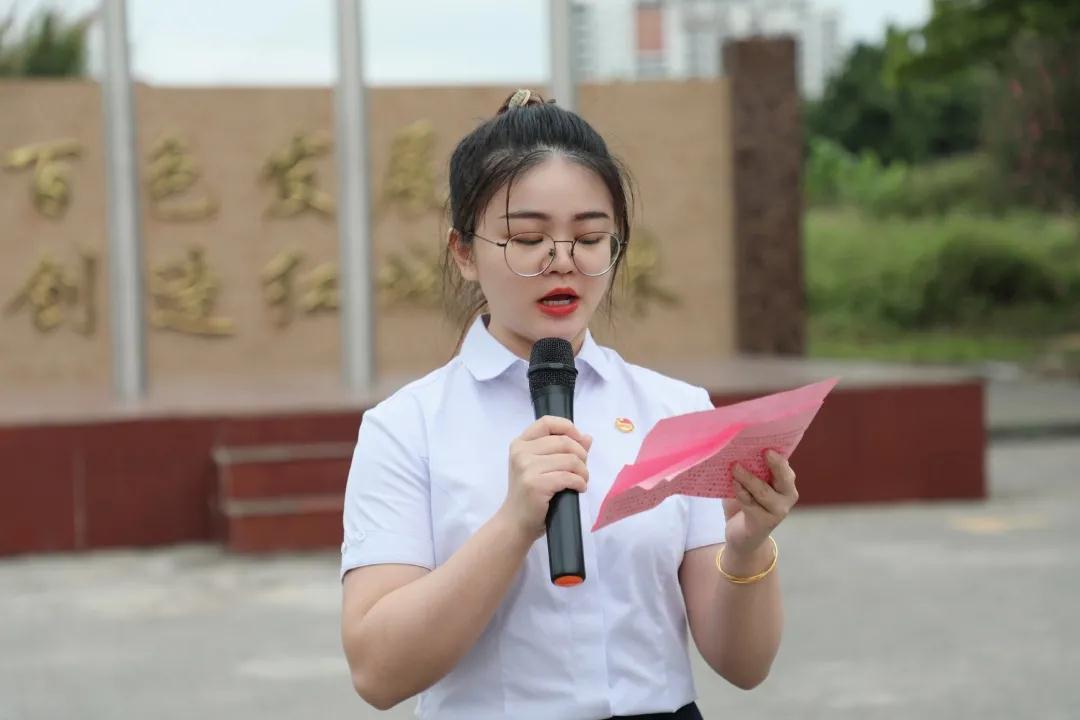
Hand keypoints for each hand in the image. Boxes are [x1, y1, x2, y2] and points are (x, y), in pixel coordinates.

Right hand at [500, 416, 591, 541]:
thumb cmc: (530, 494)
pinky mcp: (535, 484)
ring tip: (581, 480)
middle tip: (582, 469)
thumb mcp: (542, 467)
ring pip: (570, 459)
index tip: (579, 440)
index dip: (568, 427)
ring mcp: (526, 468)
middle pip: (564, 441)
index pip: (547, 422)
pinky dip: (580, 482)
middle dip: (581, 455)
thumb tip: (587, 437)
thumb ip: (563, 450)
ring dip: (583, 471)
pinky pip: (569, 477)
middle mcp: (521, 452)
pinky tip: (579, 488)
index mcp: (520, 443)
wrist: (516, 522)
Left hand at [722, 449, 798, 555]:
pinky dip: (741, 493)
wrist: (742, 535)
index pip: (785, 464)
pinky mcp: (765, 522)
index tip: (768, 442)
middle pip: (784, 477)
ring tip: (735, 467)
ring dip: (748, 478)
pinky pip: (751, 504)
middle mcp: (788, 495)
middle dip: (776, 464)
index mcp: (786, 480)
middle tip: (765, 452)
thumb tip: (738, 448)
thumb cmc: (745, 501)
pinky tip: (734, 484)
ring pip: (763, 491)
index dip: (778, 453)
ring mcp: (779, 510)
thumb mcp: (749, 482)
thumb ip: (751, 468)